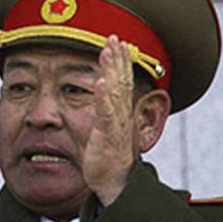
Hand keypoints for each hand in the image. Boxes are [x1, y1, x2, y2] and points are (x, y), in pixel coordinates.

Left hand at [81, 37, 139, 207]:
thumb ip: (104, 112)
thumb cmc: (108, 158)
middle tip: (115, 37)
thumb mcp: (105, 129)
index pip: (121, 81)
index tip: (118, 42)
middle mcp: (122, 115)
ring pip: (115, 93)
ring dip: (112, 71)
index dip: (120, 61)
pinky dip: (104, 98)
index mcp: (120, 112)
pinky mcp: (107, 136)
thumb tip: (101, 96)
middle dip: (118, 59)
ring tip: (108, 51)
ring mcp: (116, 125)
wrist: (114, 184)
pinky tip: (100, 82)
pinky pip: (106, 114)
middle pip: (121, 81)